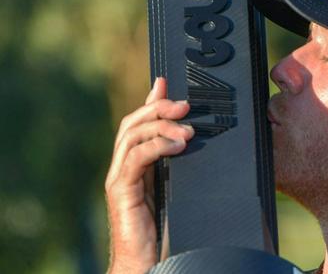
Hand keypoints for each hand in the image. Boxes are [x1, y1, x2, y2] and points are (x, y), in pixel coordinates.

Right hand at [105, 78, 193, 272]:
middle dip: (159, 108)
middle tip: (186, 106)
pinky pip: (135, 159)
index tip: (166, 82)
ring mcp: (120, 179)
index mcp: (139, 166)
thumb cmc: (169, 232)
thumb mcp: (182, 190)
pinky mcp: (120, 192)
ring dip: (161, 125)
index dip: (152, 101)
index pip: (141, 124)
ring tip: (187, 128)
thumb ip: (184, 165)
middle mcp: (125, 168)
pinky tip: (177, 146)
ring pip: (132, 135)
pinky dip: (156, 146)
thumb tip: (197, 143)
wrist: (150, 264)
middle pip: (134, 123)